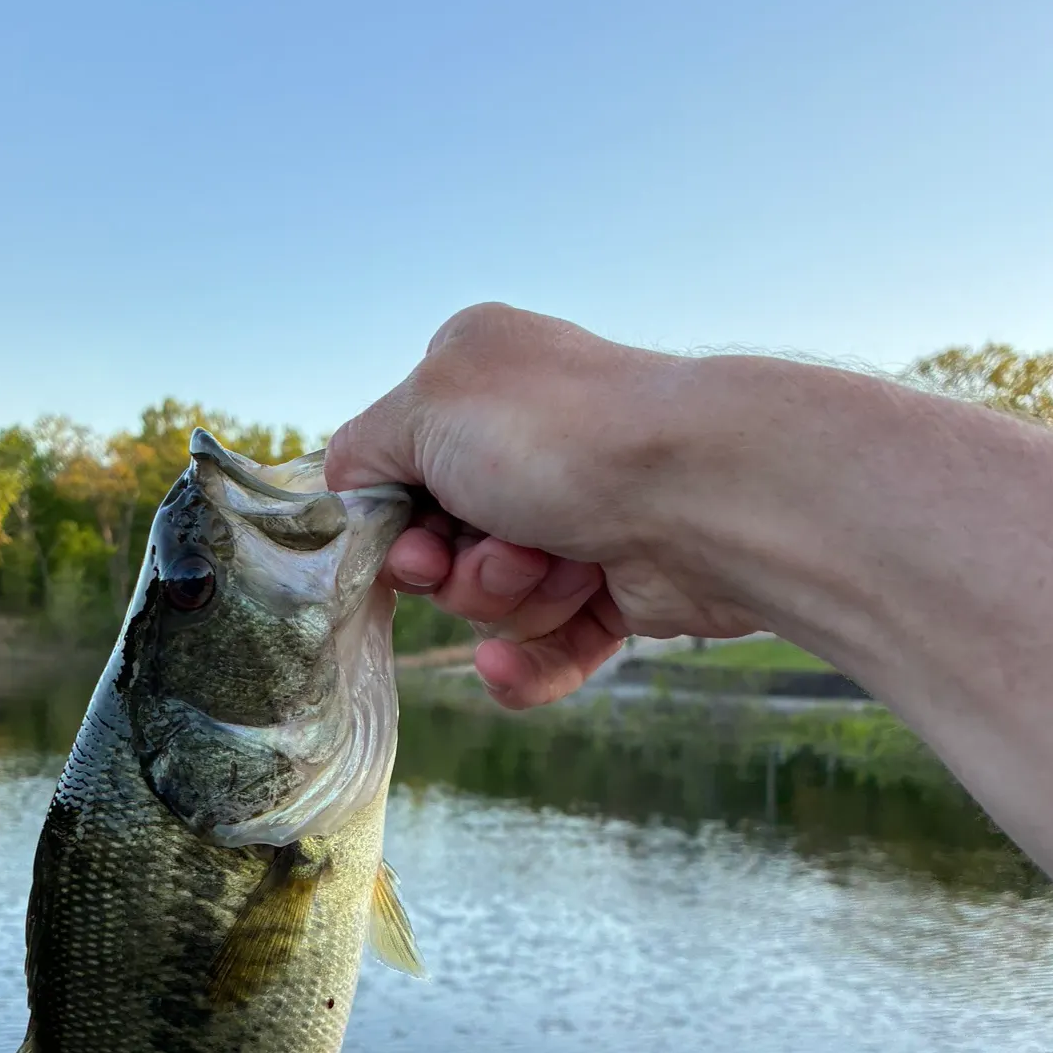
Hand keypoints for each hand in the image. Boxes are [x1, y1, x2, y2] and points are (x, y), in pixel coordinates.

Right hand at [325, 303, 761, 706]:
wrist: (704, 494)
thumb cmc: (558, 437)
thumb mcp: (424, 406)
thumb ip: (359, 450)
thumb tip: (348, 492)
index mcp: (478, 383)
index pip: (395, 470)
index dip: (392, 522)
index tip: (407, 540)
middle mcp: (527, 444)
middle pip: (439, 545)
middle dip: (456, 565)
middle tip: (496, 545)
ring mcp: (574, 517)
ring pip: (492, 600)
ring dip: (509, 597)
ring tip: (558, 565)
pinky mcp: (616, 589)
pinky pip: (547, 647)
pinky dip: (528, 662)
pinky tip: (507, 669)